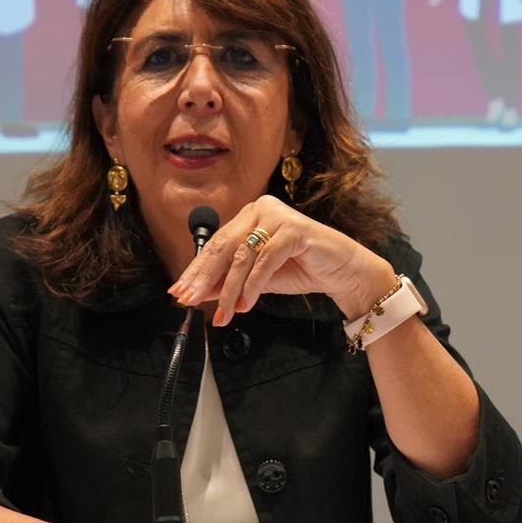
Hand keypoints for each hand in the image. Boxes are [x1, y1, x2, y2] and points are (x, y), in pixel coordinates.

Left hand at [169, 195, 397, 325]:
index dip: (195, 269)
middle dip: (204, 278)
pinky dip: (253, 285)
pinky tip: (246, 304)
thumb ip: (228, 281)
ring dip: (229, 289)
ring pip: (242, 256)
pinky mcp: (294, 230)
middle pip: (223, 246)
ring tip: (223, 313)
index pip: (215, 244)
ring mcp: (278, 217)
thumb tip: (196, 292)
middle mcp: (261, 209)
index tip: (178, 291)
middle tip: (188, 301)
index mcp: (249, 215)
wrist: (343, 272)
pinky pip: (265, 260)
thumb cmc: (302, 270)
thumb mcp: (256, 280)